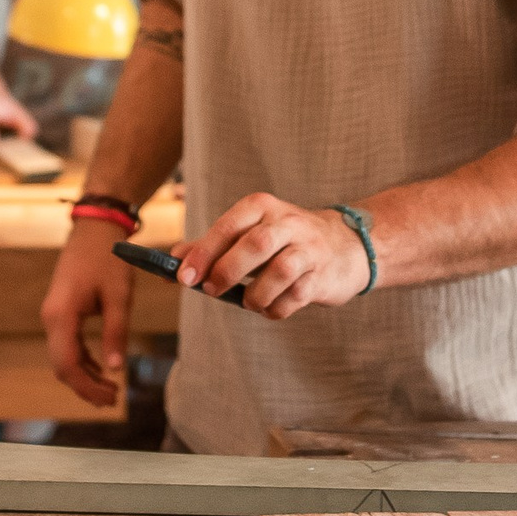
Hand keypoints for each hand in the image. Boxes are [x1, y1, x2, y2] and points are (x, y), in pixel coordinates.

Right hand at [43, 216, 133, 406]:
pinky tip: (101, 367)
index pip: (67, 364)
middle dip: (86, 386)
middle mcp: (51, 318)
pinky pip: (67, 344)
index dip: (87, 387)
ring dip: (84, 376)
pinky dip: (83, 360)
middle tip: (114, 400)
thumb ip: (116, 332)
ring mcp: (53, 315)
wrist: (95, 229)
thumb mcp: (119, 296)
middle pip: (62, 365)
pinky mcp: (60, 312)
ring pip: (63, 357)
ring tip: (111, 390)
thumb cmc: (108, 258)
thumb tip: (116, 369)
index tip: (112, 398)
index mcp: (61, 315)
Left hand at [175, 193, 370, 320]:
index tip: (184, 276)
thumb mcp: (248, 232)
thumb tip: (172, 260)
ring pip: (280, 271)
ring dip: (255, 294)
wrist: (344, 246)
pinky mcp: (322, 275)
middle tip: (211, 290)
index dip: (204, 251)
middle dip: (228, 270)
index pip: (229, 225)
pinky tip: (269, 307)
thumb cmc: (282, 241)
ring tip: (248, 301)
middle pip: (256, 244)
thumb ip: (211, 245)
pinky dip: (275, 308)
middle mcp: (288, 223)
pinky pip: (295, 297)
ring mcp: (309, 249)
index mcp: (262, 207)